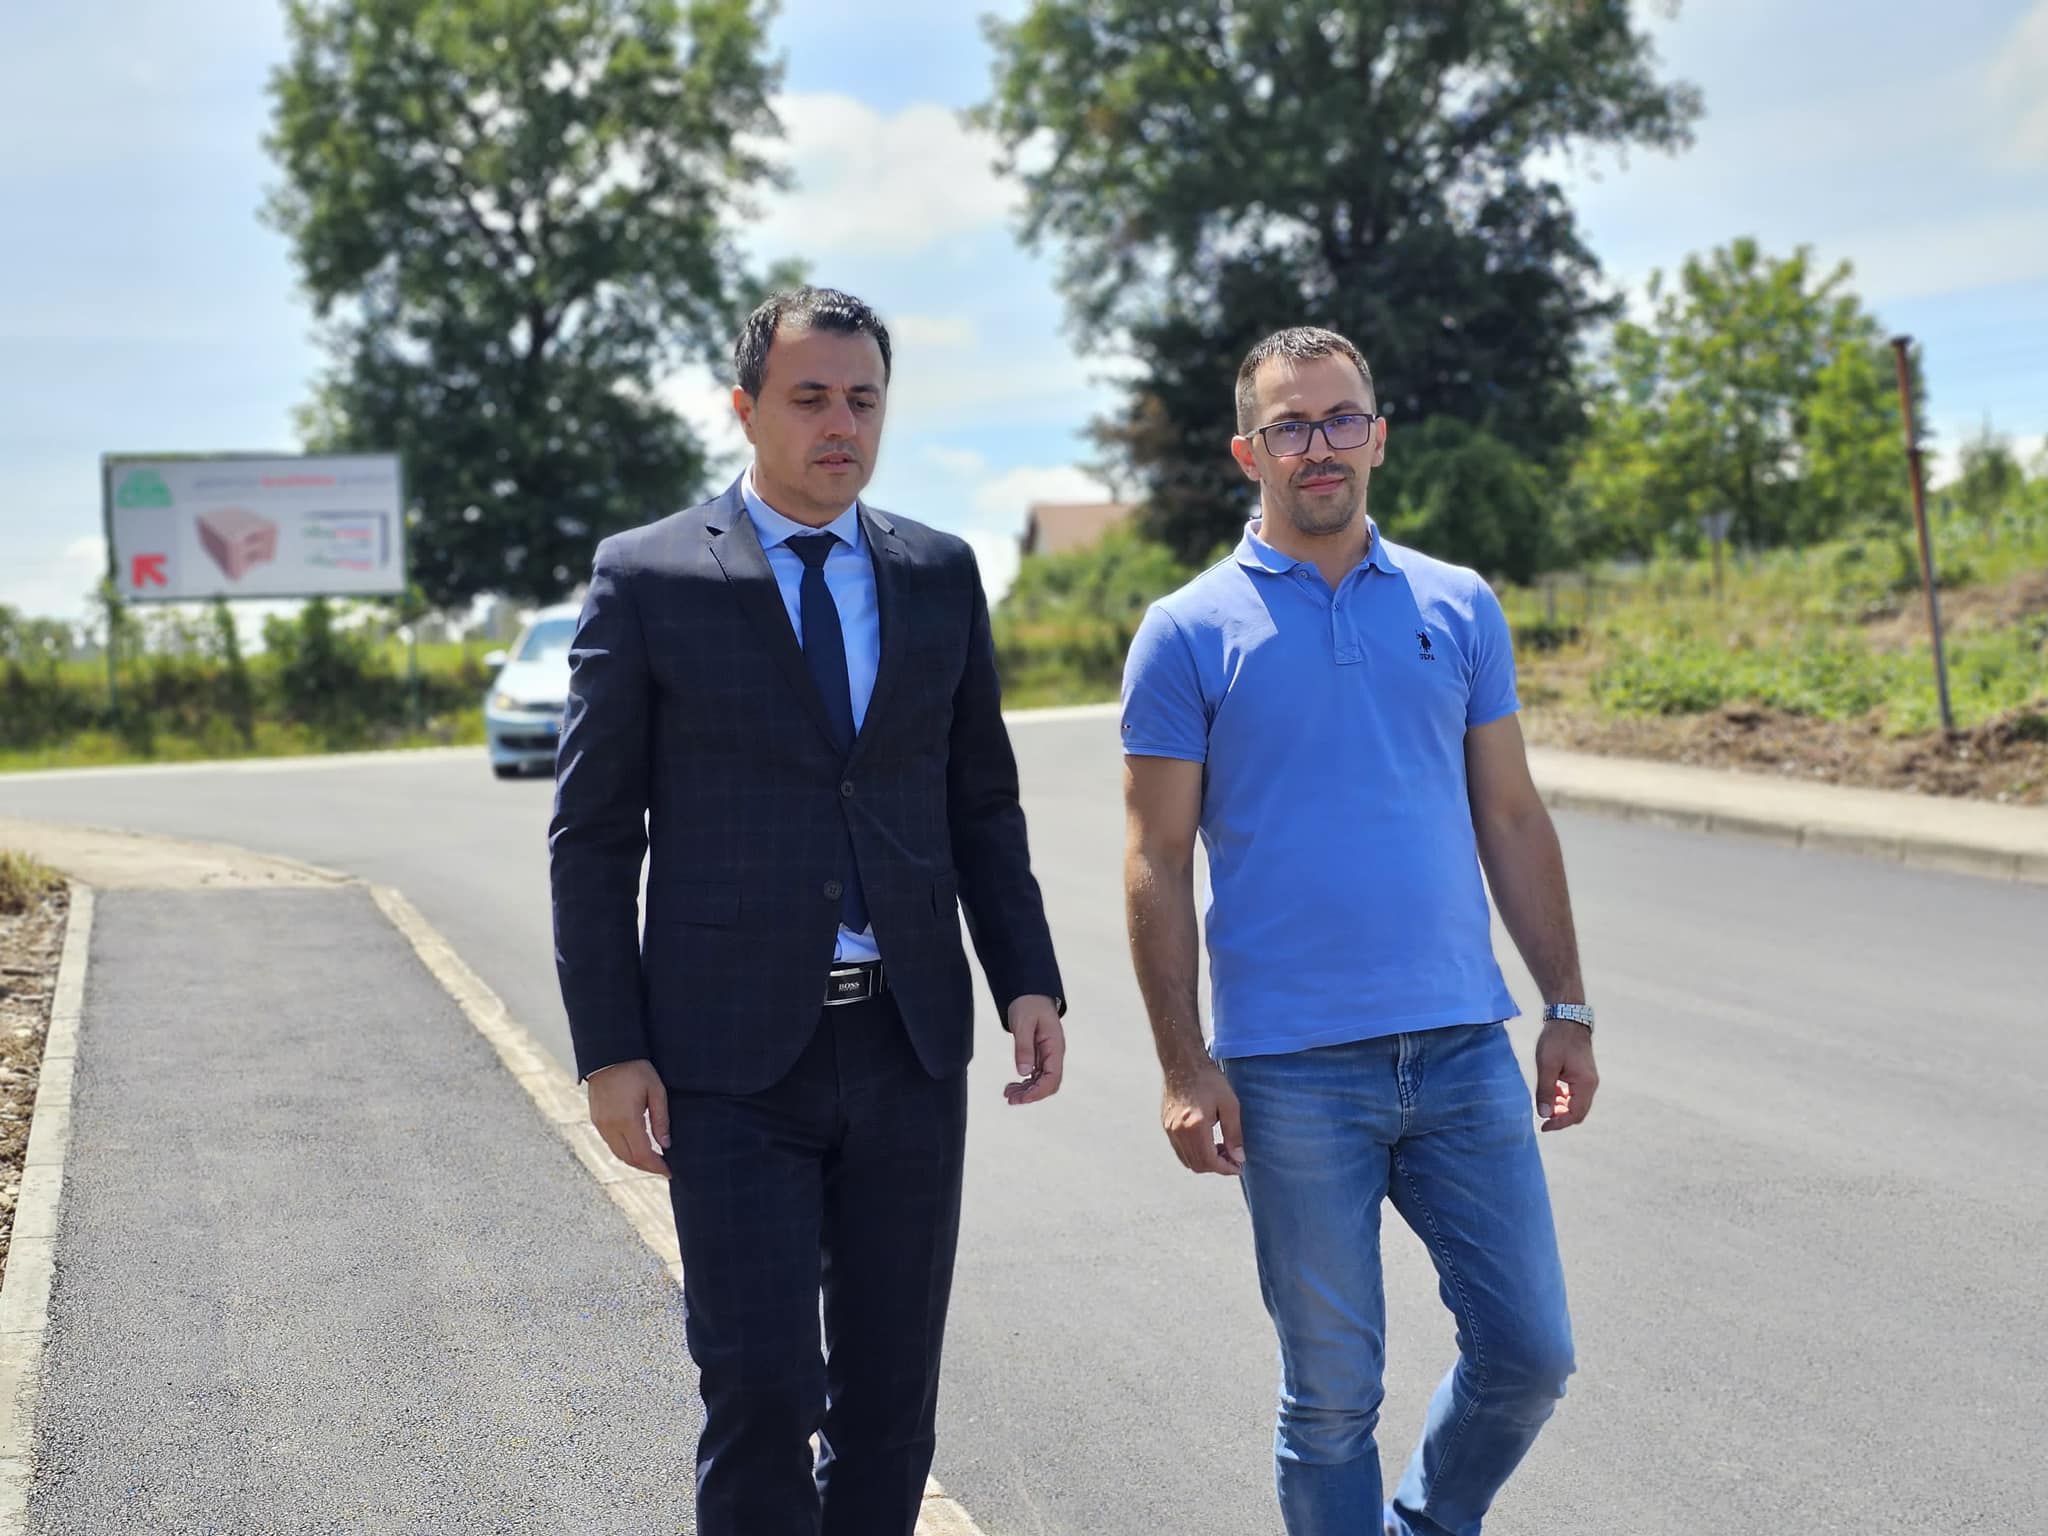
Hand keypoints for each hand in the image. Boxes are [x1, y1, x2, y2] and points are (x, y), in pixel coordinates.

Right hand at [586, 1058, 670, 1176]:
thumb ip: (661, 1119)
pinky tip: (637, 1149)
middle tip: (663, 1169)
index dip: (656, 1166)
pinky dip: (624, 1151)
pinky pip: (611, 1144)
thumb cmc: (636, 1070)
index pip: (642, 1154)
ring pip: (618, 1153)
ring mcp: (600, 1124)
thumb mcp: (656, 1091)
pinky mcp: (596, 1120)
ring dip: (635, 1161)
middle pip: (629, 1159)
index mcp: (627, 1119)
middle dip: (647, 1167)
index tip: (669, 1171)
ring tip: (652, 1161)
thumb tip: (666, 1145)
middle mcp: (610, 1126)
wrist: (608, 1055)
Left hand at [1004, 994, 1065, 1104]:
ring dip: (1026, 1091)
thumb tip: (1024, 1072)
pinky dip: (1024, 1083)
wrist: (1030, 993)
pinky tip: (1011, 1086)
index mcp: (1055, 1046)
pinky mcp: (1039, 1055)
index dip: (1039, 1091)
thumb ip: (1024, 1047)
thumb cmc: (1029, 1004)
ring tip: (1007, 1094)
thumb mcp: (1023, 1023)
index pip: (1053, 1077)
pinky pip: (1035, 1075)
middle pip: (1049, 1084)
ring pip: (1041, 1082)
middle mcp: (1054, 1054)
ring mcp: (1047, 1056)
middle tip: (1010, 1099)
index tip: (1022, 1098)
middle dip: (1031, 1095)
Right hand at [1162, 1060, 1243, 1174]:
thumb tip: (1239, 1158)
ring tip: (1220, 1148)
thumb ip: (1234, 1134)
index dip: (1225, 1169)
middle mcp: (1178, 1131)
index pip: (1209, 1161)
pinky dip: (1194, 1152)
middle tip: (1232, 1157)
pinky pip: (1179, 1149)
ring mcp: (1169, 1129)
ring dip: (1205, 1161)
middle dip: (1216, 1167)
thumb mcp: (1229, 1104)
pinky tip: (1206, 1140)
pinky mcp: (1166, 1125)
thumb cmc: (1208, 1079)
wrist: (1183, 1062)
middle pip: (1197, 1165)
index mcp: (1195, 1126)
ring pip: (1187, 1160)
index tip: (1237, 1166)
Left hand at [1534, 1019, 1598, 1131]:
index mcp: (1585, 1084)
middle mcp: (1591, 1084)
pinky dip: (1564, 1098)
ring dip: (1562, 1108)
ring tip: (1545, 1103)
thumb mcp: (1546, 1066)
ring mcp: (1589, 1079)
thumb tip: (1544, 1115)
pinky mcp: (1584, 1075)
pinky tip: (1551, 1092)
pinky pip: (1576, 1094)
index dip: (1559, 1124)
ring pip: (1577, 1104)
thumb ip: (1546, 1091)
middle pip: (1578, 1112)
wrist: (1567, 1018)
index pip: (1575, 1114)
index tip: (1542, 1126)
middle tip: (1542, 1117)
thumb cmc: (1556, 1041)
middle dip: (1561, 1118)